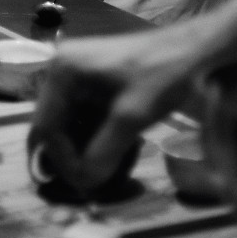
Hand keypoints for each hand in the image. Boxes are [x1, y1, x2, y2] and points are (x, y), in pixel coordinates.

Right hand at [30, 25, 206, 195]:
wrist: (190, 51)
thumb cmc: (160, 76)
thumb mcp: (131, 118)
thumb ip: (102, 153)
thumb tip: (82, 185)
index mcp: (63, 72)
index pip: (46, 128)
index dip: (63, 162)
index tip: (87, 186)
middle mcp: (62, 72)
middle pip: (57, 129)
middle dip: (77, 159)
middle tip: (99, 183)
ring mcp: (78, 78)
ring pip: (72, 130)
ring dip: (91, 153)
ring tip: (120, 170)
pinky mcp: (93, 86)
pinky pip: (87, 122)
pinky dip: (102, 141)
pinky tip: (126, 152)